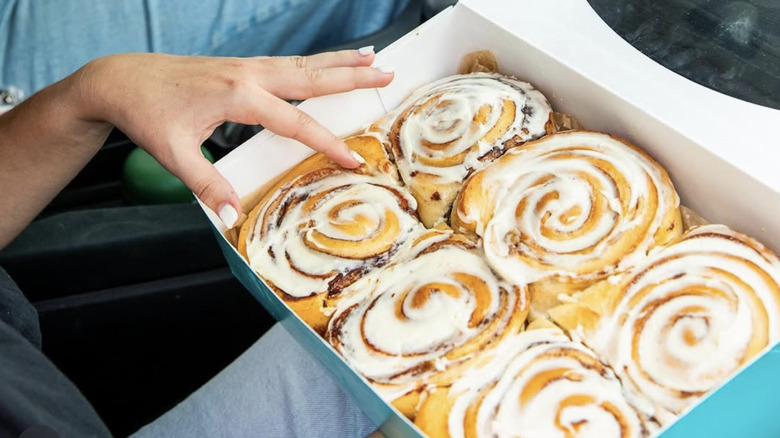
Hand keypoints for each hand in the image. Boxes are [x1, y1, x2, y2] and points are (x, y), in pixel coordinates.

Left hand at [76, 49, 392, 226]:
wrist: (121, 79)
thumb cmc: (147, 115)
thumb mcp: (173, 155)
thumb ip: (206, 184)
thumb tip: (232, 217)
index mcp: (237, 96)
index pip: (295, 121)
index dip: (327, 142)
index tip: (353, 158)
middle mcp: (248, 74)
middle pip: (312, 76)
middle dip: (352, 75)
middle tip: (388, 73)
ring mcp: (246, 66)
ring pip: (304, 63)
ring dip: (340, 60)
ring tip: (373, 57)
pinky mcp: (241, 66)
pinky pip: (289, 63)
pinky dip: (316, 61)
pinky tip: (326, 63)